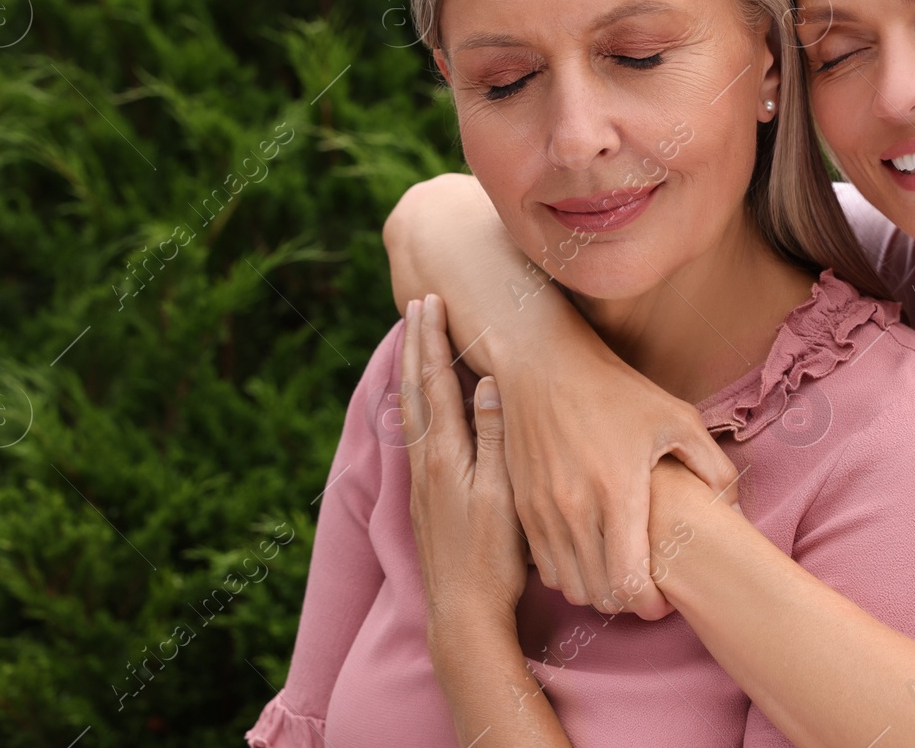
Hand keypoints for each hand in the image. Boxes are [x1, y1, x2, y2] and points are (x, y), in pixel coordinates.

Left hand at [400, 294, 528, 631]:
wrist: (461, 614)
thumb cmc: (491, 557)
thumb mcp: (503, 493)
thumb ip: (497, 436)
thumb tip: (490, 380)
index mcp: (443, 454)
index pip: (434, 381)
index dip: (432, 339)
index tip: (429, 301)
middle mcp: (424, 462)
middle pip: (413, 389)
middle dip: (415, 344)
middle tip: (414, 305)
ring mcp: (421, 482)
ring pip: (411, 411)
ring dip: (412, 371)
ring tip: (414, 343)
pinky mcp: (425, 499)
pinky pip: (416, 433)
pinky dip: (416, 404)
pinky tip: (421, 408)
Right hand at [503, 349, 738, 620]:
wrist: (543, 363)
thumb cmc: (615, 390)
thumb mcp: (678, 418)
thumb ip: (713, 466)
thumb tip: (733, 509)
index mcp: (617, 492)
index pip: (629, 584)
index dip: (650, 605)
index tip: (664, 598)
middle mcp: (574, 509)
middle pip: (600, 595)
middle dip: (627, 602)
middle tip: (645, 586)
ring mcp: (542, 510)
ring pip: (569, 587)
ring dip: (596, 591)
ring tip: (616, 573)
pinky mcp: (521, 506)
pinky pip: (544, 566)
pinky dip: (567, 573)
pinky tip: (588, 553)